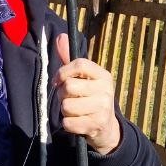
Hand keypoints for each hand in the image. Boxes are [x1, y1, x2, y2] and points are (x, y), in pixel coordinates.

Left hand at [53, 33, 121, 154]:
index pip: (79, 64)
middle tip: (69, 98)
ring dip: (64, 110)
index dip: (63, 72)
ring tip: (74, 111)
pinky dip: (67, 124)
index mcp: (103, 75)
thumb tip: (60, 36)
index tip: (58, 80)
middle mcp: (105, 90)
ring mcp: (103, 108)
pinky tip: (77, 122)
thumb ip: (69, 59)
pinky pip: (68, 122)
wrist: (107, 128)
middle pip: (69, 87)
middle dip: (62, 95)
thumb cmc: (90, 97)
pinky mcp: (96, 125)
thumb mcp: (83, 77)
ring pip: (66, 106)